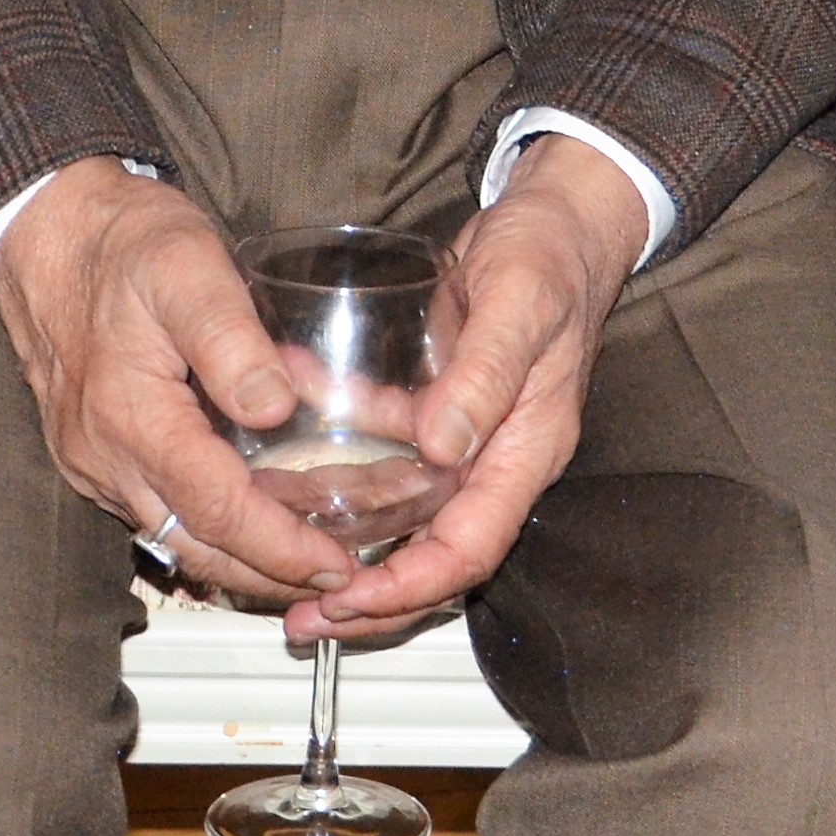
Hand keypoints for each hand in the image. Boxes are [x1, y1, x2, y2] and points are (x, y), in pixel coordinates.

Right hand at [0, 159, 352, 602]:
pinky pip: (157, 509)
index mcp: (132, 417)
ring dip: (241, 558)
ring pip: (175, 536)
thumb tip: (276, 408)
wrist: (47, 229)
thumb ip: (230, 339)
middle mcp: (105, 457)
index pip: (216, 509)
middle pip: (196, 546)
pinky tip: (256, 515)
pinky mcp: (95, 454)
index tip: (334, 567)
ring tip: (309, 560)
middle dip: (268, 575)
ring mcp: (94, 461)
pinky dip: (209, 526)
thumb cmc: (122, 241)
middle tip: (337, 583)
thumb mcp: (188, 266)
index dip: (279, 547)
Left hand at [293, 136, 649, 638]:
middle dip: (371, 596)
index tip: (350, 603)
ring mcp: (468, 435)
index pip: (470, 548)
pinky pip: (387, 450)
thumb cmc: (551, 253)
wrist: (559, 215)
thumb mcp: (520, 304)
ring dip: (345, 536)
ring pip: (402, 510)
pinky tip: (288, 443)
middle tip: (303, 620)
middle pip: (433, 553)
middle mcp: (496, 456)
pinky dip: (342, 456)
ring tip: (277, 549)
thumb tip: (442, 447)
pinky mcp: (441, 406)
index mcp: (527, 448)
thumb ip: (485, 373)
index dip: (411, 587)